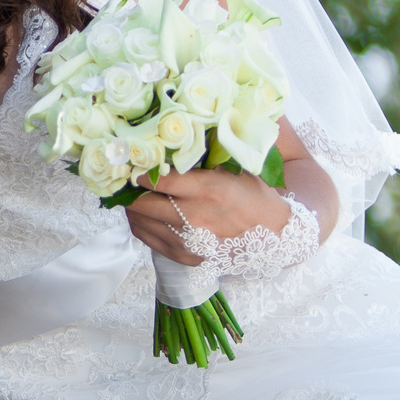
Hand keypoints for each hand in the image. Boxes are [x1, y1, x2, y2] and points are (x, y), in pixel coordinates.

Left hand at [125, 166, 290, 263]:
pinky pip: (146, 238)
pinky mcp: (184, 256)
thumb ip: (203, 159)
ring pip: (139, 221)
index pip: (157, 179)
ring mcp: (186, 240)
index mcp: (207, 190)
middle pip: (141, 202)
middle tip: (125, 177)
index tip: (132, 160)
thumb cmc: (254, 198)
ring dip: (131, 205)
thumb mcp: (234, 170)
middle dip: (129, 188)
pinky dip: (139, 223)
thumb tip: (169, 143)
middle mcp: (193, 217)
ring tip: (131, 193)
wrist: (275, 239)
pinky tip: (143, 212)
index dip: (139, 169)